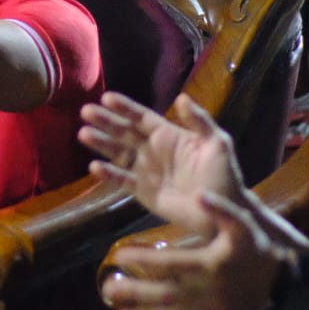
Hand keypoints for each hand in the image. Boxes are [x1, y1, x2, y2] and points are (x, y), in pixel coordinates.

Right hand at [80, 92, 250, 236]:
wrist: (223, 212)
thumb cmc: (224, 175)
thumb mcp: (217, 144)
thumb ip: (200, 121)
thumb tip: (181, 98)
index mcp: (169, 135)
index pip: (142, 118)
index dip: (125, 108)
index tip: (106, 97)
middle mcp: (154, 149)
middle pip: (124, 131)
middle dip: (106, 121)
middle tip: (85, 111)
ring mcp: (146, 170)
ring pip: (119, 153)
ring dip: (101, 143)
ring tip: (83, 133)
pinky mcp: (143, 192)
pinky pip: (122, 180)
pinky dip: (109, 174)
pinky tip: (95, 166)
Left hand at [104, 190, 290, 309]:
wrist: (285, 281)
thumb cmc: (256, 247)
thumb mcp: (244, 224)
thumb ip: (222, 210)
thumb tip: (198, 195)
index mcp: (211, 262)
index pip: (170, 262)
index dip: (143, 259)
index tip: (117, 257)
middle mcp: (209, 290)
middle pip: (167, 292)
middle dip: (136, 293)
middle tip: (108, 290)